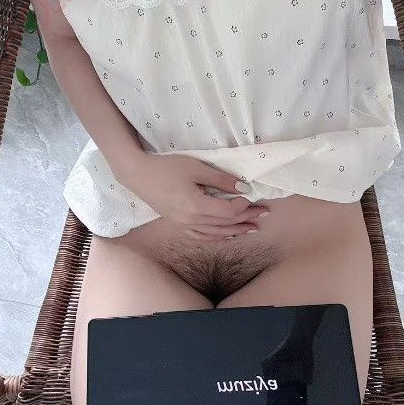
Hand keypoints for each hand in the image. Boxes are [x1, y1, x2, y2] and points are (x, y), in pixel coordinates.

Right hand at [115, 152, 269, 240]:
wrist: (138, 175)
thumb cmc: (167, 167)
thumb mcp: (196, 168)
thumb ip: (221, 180)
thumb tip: (243, 188)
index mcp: (196, 206)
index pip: (228, 212)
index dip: (244, 206)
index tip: (254, 197)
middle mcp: (191, 221)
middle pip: (225, 224)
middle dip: (247, 219)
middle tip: (265, 214)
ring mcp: (184, 225)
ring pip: (216, 234)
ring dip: (236, 231)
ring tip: (252, 229)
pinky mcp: (178, 224)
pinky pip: (202, 236)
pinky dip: (218, 237)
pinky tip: (227, 235)